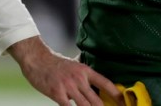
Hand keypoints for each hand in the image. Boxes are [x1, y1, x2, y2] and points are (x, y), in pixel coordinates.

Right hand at [7, 36, 123, 105]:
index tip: (124, 103)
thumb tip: (94, 76)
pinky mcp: (57, 93)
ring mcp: (68, 86)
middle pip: (97, 100)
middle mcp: (79, 78)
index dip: (117, 95)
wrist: (36, 59)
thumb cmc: (54, 63)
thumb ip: (83, 71)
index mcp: (85, 70)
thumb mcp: (73, 63)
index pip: (105, 83)